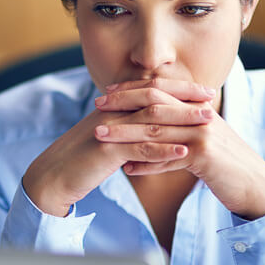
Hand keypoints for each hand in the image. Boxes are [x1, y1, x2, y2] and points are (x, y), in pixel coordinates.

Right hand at [22, 82, 213, 216]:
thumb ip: (126, 129)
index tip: (203, 91)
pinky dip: (164, 149)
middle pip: (154, 99)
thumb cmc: (80, 160)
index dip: (178, 88)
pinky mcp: (106, 151)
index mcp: (112, 107)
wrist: (52, 176)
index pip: (150, 90)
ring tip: (208, 123)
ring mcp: (109, 130)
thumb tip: (150, 127)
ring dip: (182, 120)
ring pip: (151, 120)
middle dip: (185, 98)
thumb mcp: (106, 138)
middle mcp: (111, 112)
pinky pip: (139, 148)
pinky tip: (185, 152)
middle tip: (212, 100)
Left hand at [94, 79, 264, 219]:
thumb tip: (145, 132)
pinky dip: (146, 164)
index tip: (106, 93)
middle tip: (96, 106)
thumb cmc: (223, 164)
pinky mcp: (205, 156)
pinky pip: (168, 158)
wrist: (255, 185)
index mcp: (196, 107)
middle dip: (122, 104)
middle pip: (154, 104)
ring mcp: (203, 134)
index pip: (159, 90)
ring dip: (125, 134)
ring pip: (156, 130)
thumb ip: (176, 130)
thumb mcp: (199, 141)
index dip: (131, 90)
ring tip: (100, 136)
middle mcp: (199, 115)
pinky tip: (127, 169)